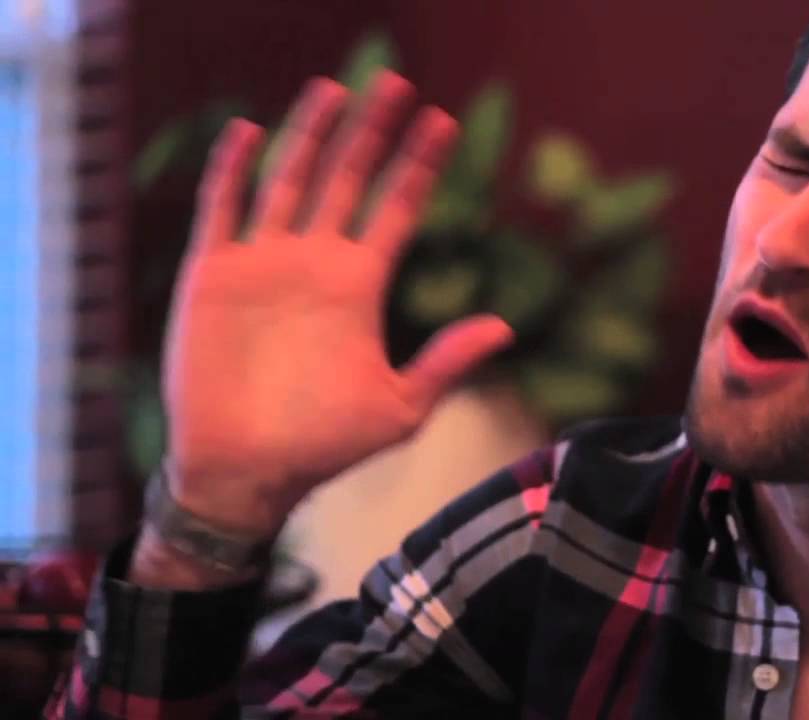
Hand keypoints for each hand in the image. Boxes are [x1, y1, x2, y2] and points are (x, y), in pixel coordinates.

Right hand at [162, 72, 512, 535]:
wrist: (247, 471)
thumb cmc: (324, 446)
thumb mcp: (400, 406)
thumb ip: (447, 361)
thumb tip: (506, 326)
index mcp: (360, 285)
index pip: (397, 208)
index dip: (419, 165)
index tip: (442, 122)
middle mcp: (315, 263)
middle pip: (348, 179)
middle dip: (372, 132)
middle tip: (396, 82)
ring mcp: (264, 263)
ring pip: (289, 180)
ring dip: (310, 135)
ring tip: (334, 88)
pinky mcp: (214, 275)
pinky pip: (223, 209)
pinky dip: (233, 170)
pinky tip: (250, 131)